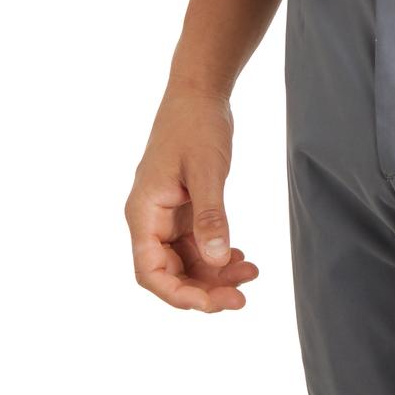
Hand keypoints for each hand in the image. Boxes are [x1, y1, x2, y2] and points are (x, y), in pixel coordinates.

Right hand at [125, 88, 259, 311]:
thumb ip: (210, 216)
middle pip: (169, 272)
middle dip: (204, 289)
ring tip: (251, 274)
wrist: (199, 91)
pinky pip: (196, 243)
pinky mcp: (183, 208)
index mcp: (143, 212)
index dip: (179, 294)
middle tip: (241, 298)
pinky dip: (217, 254)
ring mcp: (166, 215)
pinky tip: (241, 257)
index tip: (214, 303)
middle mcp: (150, 219)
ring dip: (215, 273)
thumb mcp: (206, 170)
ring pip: (186, 261)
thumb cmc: (196, 124)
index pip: (150, 271)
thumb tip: (217, 260)